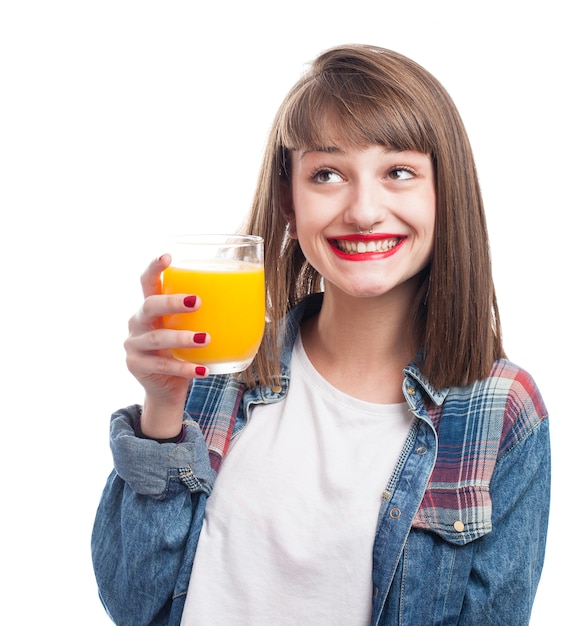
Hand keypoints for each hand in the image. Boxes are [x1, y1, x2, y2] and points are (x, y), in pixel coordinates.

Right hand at [124, 254, 208, 437]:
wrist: (166, 388)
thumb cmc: (183, 351)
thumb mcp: (189, 328)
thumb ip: (205, 314)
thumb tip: (250, 296)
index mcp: (150, 307)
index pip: (147, 281)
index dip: (155, 267)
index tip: (168, 256)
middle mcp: (137, 322)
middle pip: (149, 305)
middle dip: (172, 302)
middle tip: (197, 301)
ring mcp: (134, 345)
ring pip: (157, 338)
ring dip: (182, 337)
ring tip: (206, 338)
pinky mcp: (138, 367)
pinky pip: (163, 366)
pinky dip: (185, 368)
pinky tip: (203, 370)